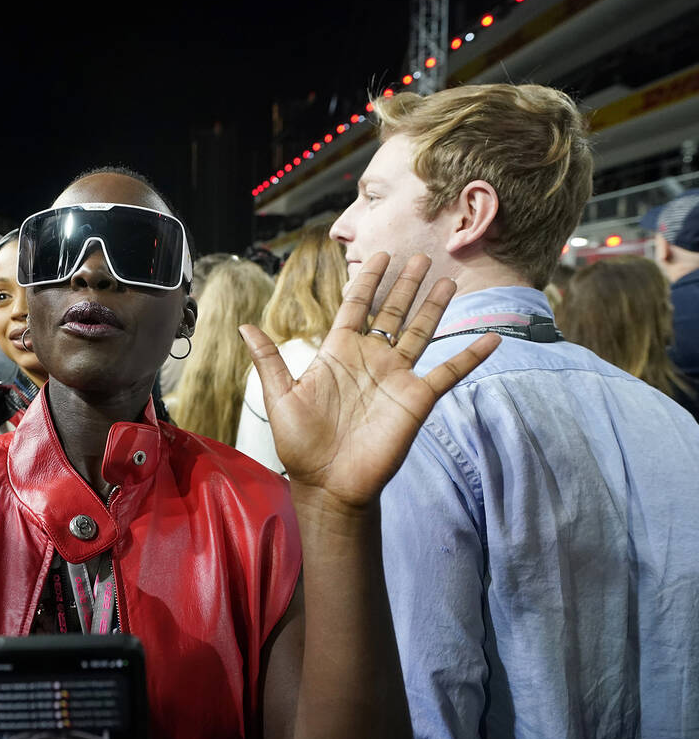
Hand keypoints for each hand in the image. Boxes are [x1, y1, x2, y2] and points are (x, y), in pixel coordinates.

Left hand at [240, 252, 498, 514]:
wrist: (328, 484)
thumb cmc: (301, 445)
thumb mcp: (280, 397)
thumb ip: (269, 360)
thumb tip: (244, 326)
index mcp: (339, 353)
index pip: (357, 305)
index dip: (369, 280)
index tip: (379, 255)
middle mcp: (371, 359)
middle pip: (393, 312)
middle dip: (405, 284)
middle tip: (420, 255)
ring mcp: (396, 377)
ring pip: (420, 332)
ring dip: (434, 307)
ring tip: (448, 280)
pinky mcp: (417, 398)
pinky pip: (449, 372)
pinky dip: (471, 355)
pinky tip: (493, 339)